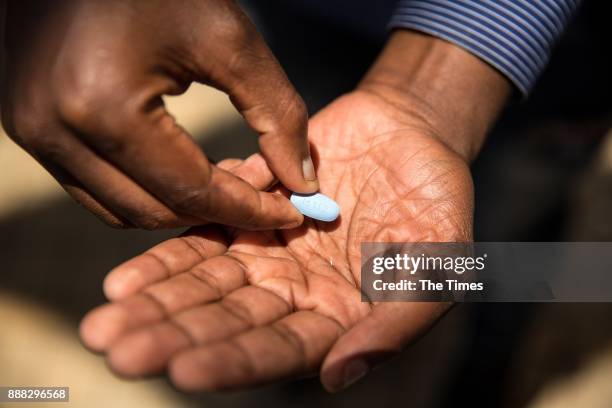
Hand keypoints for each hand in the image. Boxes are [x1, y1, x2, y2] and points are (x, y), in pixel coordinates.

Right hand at [1, 0, 316, 229]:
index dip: (249, 211)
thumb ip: (275, 113)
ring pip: (121, 209)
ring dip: (178, 206)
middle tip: (262, 193)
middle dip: (217, 212)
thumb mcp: (229, 38)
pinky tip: (181, 167)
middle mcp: (53, 131)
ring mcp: (33, 131)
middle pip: (154, 211)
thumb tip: (303, 180)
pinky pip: (95, 187)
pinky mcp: (29, 125)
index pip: (191, 192)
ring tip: (225, 181)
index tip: (293, 215)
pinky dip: (144, 189)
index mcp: (103, 108)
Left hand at [80, 89, 474, 390]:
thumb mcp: (436, 265)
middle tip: (117, 352)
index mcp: (338, 319)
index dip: (234, 361)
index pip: (280, 350)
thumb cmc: (438, 204)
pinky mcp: (249, 214)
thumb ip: (394, 323)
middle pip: (227, 323)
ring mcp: (268, 254)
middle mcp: (295, 294)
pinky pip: (204, 236)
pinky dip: (167, 257)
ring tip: (107, 322)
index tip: (183, 370)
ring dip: (157, 304)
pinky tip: (125, 279)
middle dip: (173, 338)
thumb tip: (336, 376)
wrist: (411, 134)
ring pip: (205, 285)